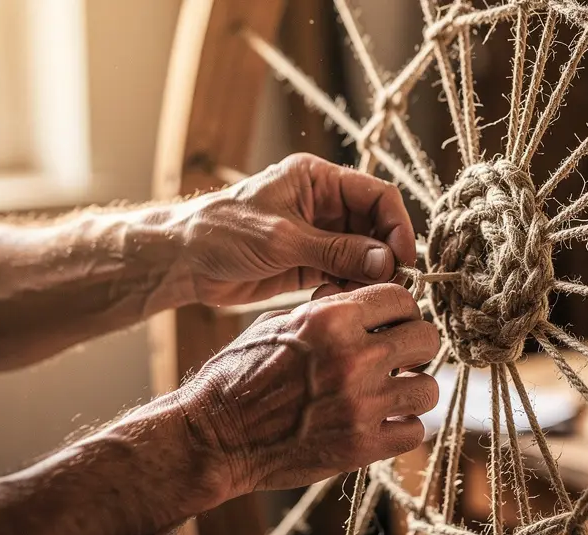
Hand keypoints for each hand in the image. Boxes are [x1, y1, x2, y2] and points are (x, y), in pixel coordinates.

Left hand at [172, 153, 416, 305]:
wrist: (182, 261)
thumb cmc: (222, 232)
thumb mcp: (282, 239)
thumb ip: (336, 250)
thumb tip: (386, 260)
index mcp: (318, 180)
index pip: (377, 195)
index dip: (397, 225)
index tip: (404, 257)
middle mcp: (323, 204)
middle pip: (375, 226)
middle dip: (386, 255)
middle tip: (392, 285)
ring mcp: (318, 235)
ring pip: (363, 254)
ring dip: (370, 276)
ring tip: (369, 298)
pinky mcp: (309, 263)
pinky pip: (344, 274)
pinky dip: (351, 289)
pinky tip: (346, 302)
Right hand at [175, 283, 440, 495]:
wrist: (214, 437)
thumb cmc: (239, 375)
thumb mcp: (277, 323)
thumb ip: (325, 310)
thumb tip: (357, 297)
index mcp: (331, 319)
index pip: (402, 298)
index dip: (400, 310)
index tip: (392, 323)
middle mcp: (352, 357)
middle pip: (426, 338)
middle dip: (416, 346)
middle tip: (399, 358)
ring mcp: (360, 405)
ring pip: (428, 388)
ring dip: (413, 389)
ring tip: (393, 393)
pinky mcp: (361, 446)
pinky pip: (414, 431)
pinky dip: (403, 428)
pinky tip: (383, 423)